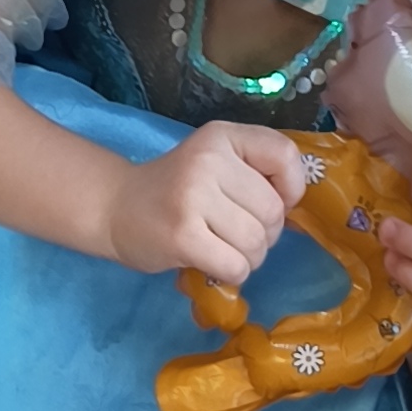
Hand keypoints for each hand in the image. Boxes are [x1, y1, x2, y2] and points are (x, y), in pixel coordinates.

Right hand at [103, 121, 309, 287]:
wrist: (115, 207)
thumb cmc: (175, 190)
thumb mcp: (215, 163)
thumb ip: (256, 172)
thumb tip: (296, 208)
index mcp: (222, 136)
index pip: (285, 155)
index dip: (292, 188)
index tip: (272, 202)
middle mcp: (209, 160)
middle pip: (273, 211)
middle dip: (265, 234)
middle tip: (235, 234)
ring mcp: (193, 197)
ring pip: (256, 242)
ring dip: (248, 258)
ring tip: (222, 248)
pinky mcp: (182, 235)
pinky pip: (235, 266)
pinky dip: (232, 273)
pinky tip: (211, 262)